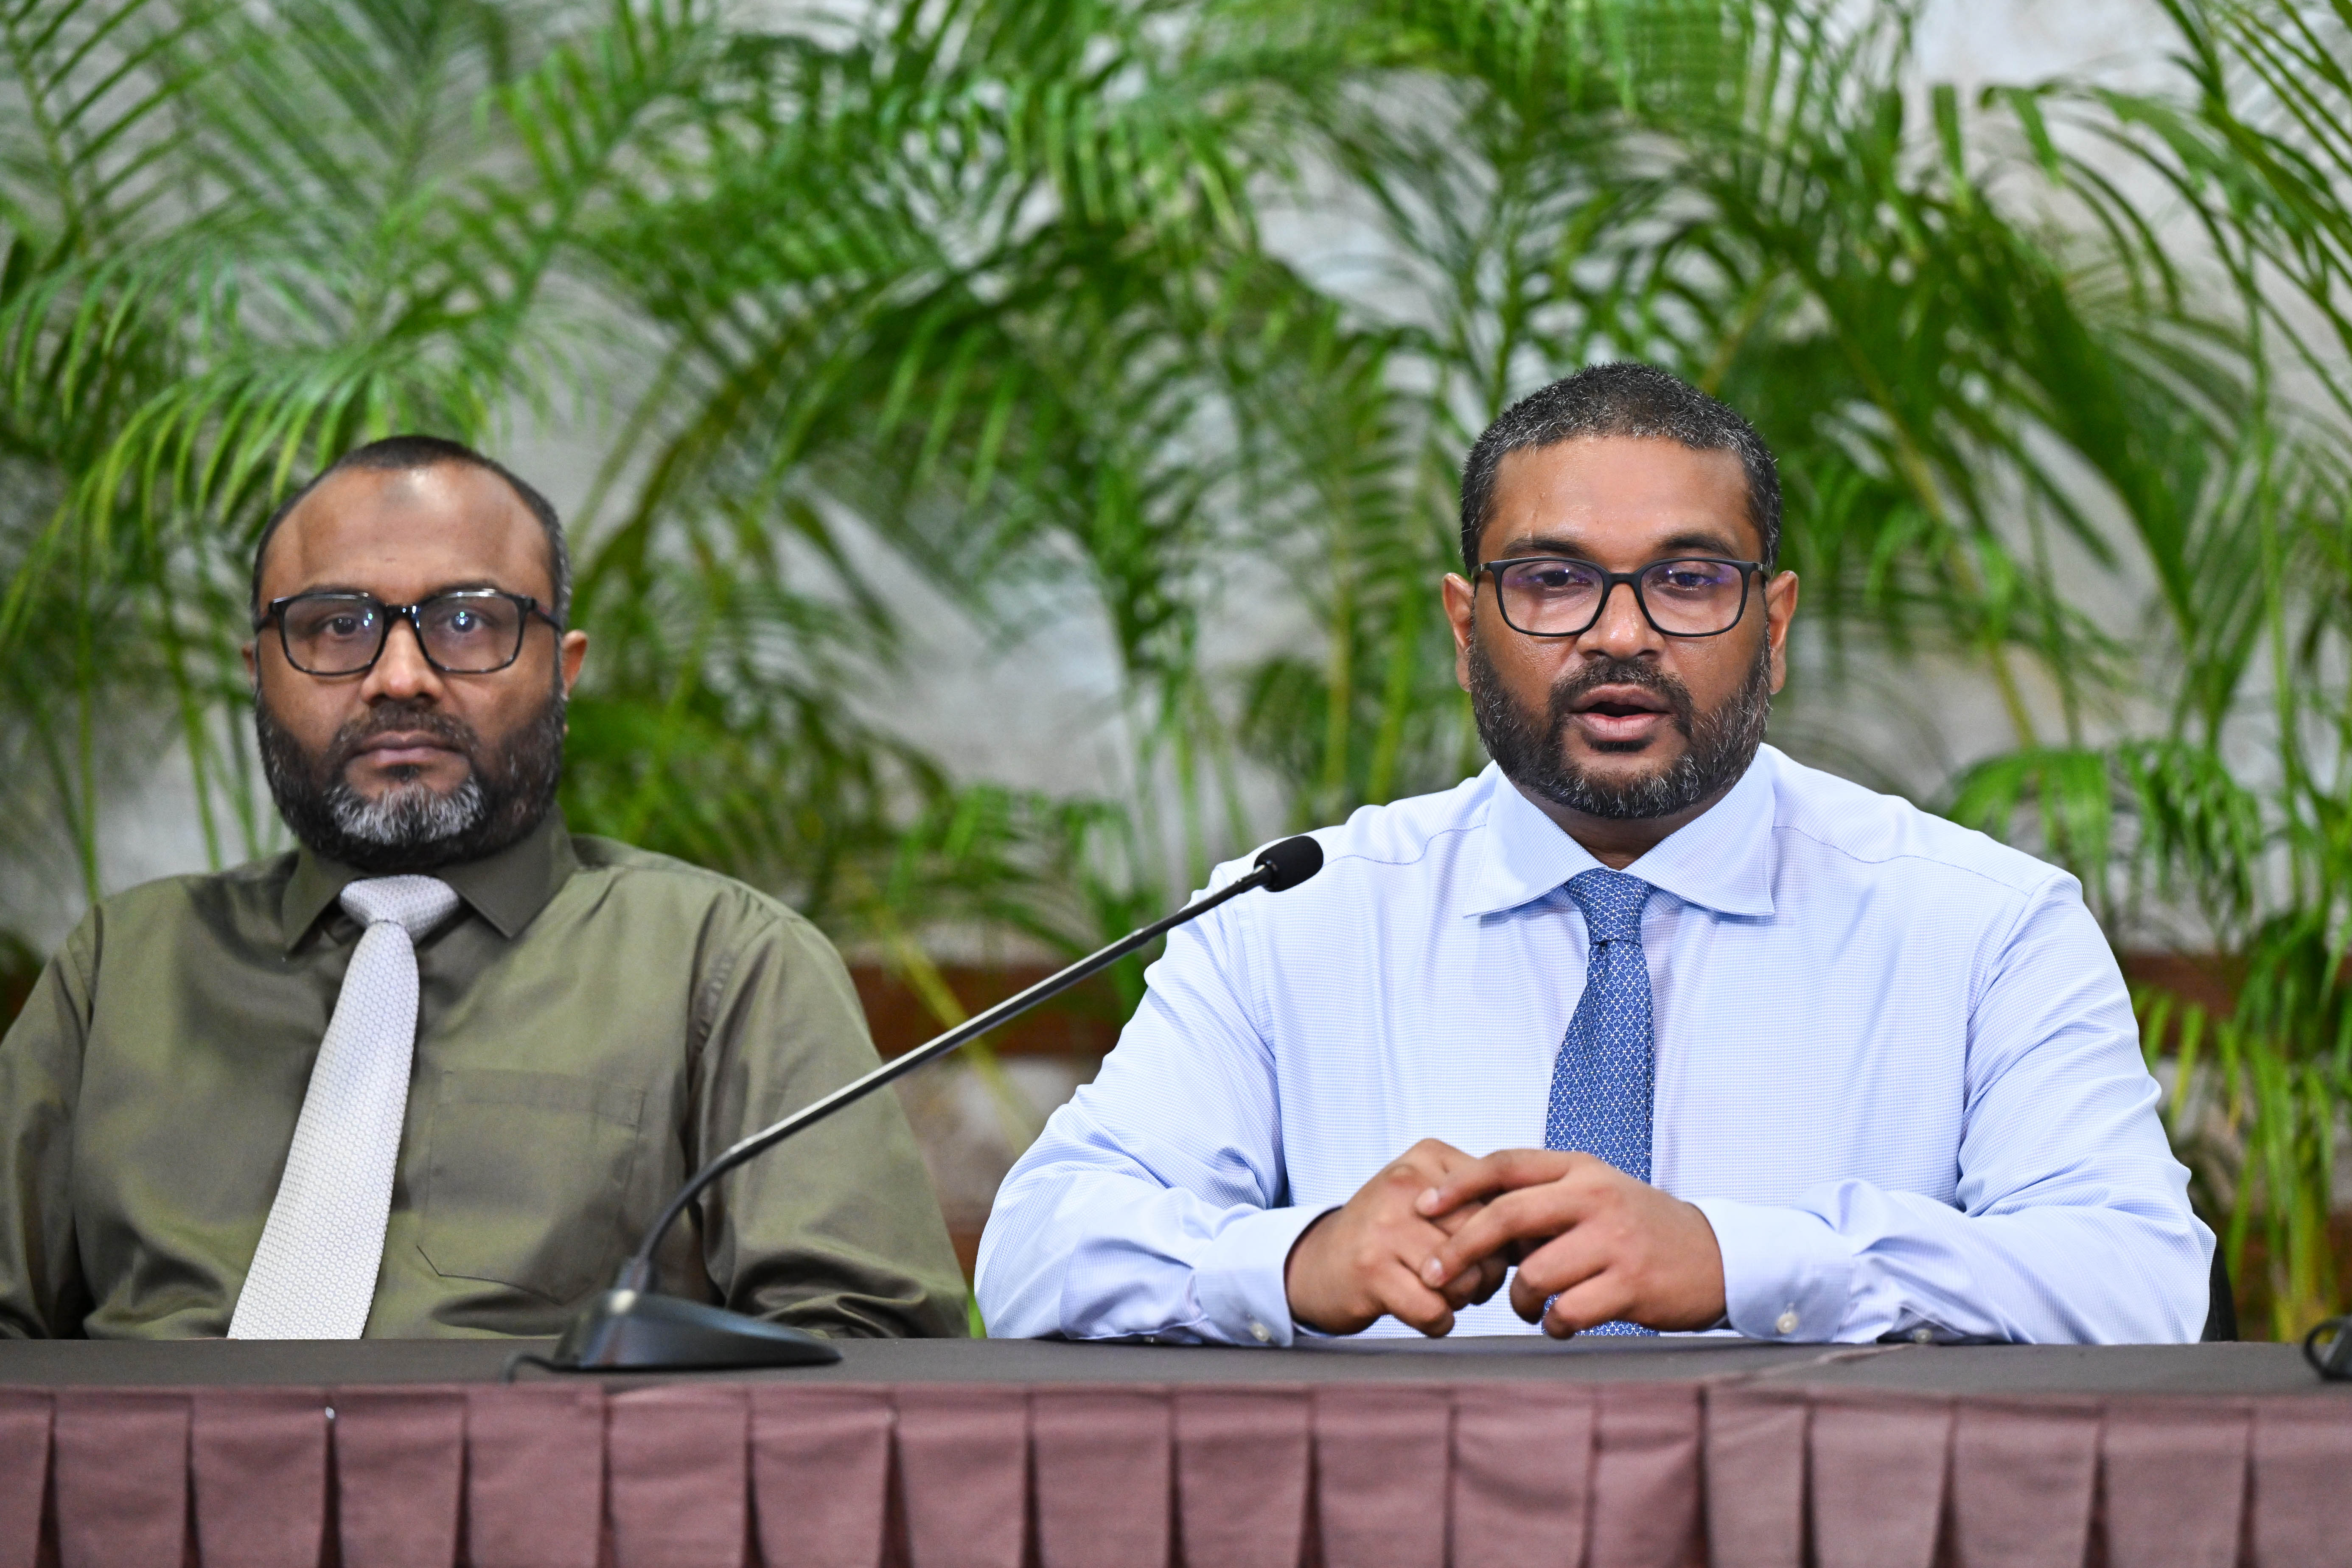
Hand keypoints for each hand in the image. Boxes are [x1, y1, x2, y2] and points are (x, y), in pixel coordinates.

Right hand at [1283, 1139, 1511, 1335]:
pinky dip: (1438, 1323)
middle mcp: (1405, 1183)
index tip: (1493, 1254)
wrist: (1317, 1263)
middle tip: (1469, 1284)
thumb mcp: (1431, 1200)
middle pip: (1487, 1240)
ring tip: (1441, 1294)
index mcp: (1428, 1158)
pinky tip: (1424, 1314)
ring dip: (1461, 1300)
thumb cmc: (1389, 1236)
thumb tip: (1545, 1234)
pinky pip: (1435, 1310)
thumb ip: (1481, 1204)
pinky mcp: (1370, 1269)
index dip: (1508, 1238)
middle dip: (1488, 1274)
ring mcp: (1385, 1225)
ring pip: (1465, 1278)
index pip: (1501, 1199)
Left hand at [1413, 1149, 1725, 1335]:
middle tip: (1435, 1275)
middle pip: (1507, 1215)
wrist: (1715, 1257)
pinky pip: (1567, 1312)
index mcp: (1579, 1169)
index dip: (1457, 1184)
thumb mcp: (1593, 1195)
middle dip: (1461, 1247)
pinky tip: (1559, 1325)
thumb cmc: (1637, 1228)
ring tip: (1530, 1307)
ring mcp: (1615, 1241)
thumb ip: (1540, 1200)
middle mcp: (1595, 1197)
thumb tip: (1468, 1219)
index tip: (1420, 1206)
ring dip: (1519, 1300)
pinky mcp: (1631, 1285)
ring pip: (1534, 1273)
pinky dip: (1552, 1325)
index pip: (1505, 1165)